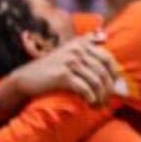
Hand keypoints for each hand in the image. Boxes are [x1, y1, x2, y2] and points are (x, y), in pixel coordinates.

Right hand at [0, 39, 116, 114]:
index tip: (114, 88)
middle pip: (103, 72)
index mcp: (80, 44)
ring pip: (96, 81)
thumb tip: (104, 36)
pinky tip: (90, 104)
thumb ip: (85, 43)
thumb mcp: (68, 51)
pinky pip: (85, 88)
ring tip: (98, 105)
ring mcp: (69, 61)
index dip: (114, 75)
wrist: (26, 79)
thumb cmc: (51, 69)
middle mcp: (76, 50)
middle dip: (108, 90)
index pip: (108, 59)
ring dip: (100, 97)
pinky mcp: (63, 75)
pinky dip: (91, 98)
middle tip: (106, 101)